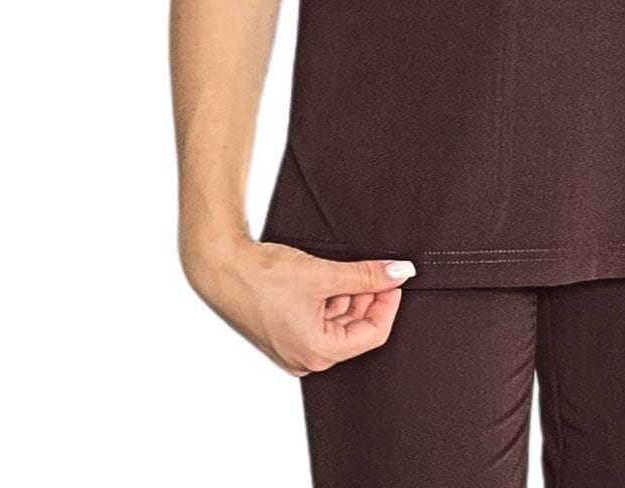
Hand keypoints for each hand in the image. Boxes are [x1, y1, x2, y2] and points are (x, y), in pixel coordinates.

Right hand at [183, 236, 416, 375]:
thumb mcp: (324, 274)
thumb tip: (400, 273)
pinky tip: (329, 277)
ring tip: (348, 268)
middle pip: (355, 329)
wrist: (223, 266)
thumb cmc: (264, 276)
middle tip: (375, 269)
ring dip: (349, 295)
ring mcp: (295, 347)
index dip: (388, 303)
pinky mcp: (286, 333)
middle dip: (368, 297)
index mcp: (317, 353)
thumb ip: (366, 275)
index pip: (372, 334)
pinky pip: (320, 319)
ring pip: (338, 322)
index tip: (395, 278)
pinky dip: (330, 298)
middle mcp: (306, 357)